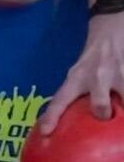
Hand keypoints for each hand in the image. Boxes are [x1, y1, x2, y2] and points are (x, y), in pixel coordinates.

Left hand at [38, 13, 123, 132]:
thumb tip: (62, 121)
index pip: (60, 100)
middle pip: (99, 104)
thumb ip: (75, 93)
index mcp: (76, 78)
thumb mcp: (78, 73)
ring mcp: (118, 72)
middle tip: (104, 115)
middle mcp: (96, 76)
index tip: (45, 132)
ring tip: (122, 105)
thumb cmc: (93, 58)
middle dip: (102, 113)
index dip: (51, 116)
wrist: (111, 30)